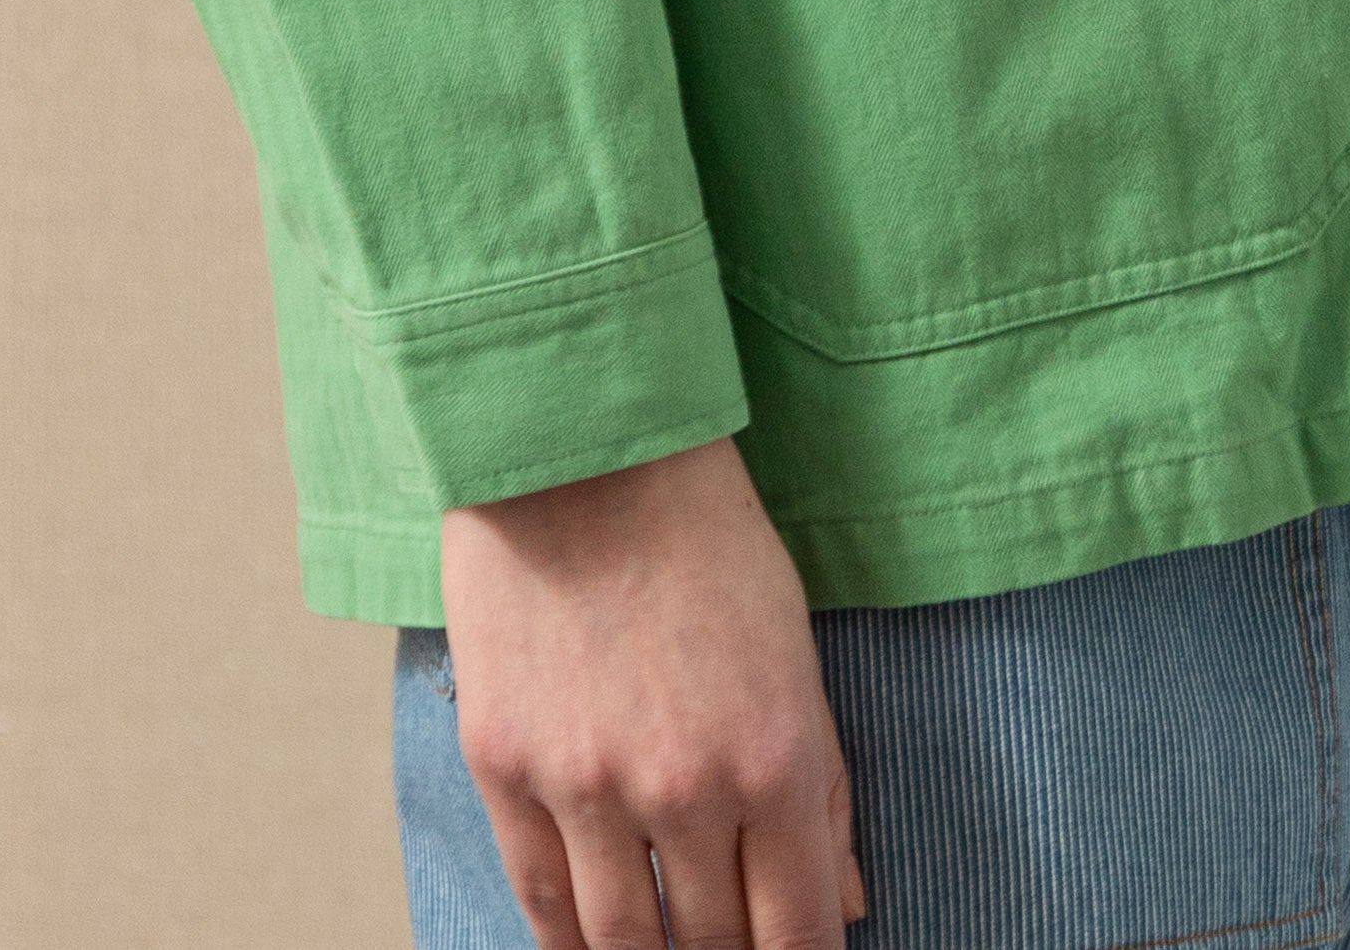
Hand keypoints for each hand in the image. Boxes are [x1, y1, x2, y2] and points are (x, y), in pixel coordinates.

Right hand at [437, 433, 866, 942]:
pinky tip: (591, 945)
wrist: (582, 450)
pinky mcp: (506, 769)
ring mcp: (587, 787)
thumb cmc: (704, 536)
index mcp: (775, 758)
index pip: (797, 932)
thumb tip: (842, 904)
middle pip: (711, 947)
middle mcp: (686, 790)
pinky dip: (570, 942)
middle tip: (730, 942)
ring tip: (668, 949)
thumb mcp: (794, 648)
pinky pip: (542, 901)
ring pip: (623, 944)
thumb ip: (823, 785)